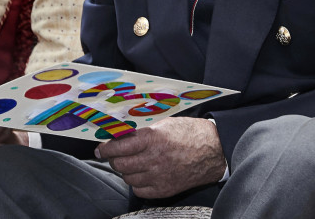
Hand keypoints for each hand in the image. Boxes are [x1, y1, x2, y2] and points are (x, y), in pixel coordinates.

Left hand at [96, 117, 225, 198]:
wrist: (214, 150)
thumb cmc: (189, 133)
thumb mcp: (163, 124)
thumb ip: (141, 130)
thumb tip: (119, 133)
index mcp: (152, 139)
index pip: (118, 146)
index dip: (105, 148)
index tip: (101, 148)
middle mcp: (154, 159)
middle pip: (119, 164)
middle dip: (112, 159)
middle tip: (113, 155)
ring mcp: (159, 176)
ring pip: (128, 178)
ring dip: (125, 171)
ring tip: (131, 163)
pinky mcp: (165, 189)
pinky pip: (139, 190)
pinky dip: (136, 183)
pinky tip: (141, 175)